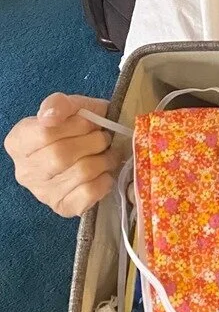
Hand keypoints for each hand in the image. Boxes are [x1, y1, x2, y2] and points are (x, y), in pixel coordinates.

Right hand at [4, 92, 119, 217]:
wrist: (93, 148)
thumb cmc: (78, 126)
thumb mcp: (71, 106)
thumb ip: (59, 104)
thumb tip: (49, 117)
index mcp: (18, 142)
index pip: (45, 133)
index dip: (76, 125)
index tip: (90, 122)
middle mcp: (24, 171)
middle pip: (61, 155)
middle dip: (92, 142)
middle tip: (104, 138)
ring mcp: (43, 193)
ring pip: (80, 173)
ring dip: (104, 159)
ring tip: (107, 153)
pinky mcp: (63, 207)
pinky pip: (89, 193)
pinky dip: (104, 179)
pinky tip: (104, 172)